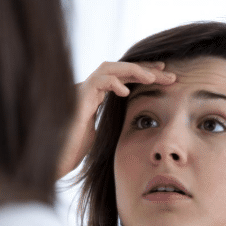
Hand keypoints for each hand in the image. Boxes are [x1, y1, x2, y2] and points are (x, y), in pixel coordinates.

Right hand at [56, 61, 175, 179]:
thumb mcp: (103, 133)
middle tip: (168, 74)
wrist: (56, 158)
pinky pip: (97, 81)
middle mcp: (89, 88)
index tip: (165, 75)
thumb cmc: (75, 149)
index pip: (124, 77)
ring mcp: (82, 90)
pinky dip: (113, 83)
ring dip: (132, 70)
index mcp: (97, 95)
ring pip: (109, 68)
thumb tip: (135, 121)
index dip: (144, 73)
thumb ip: (114, 121)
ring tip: (152, 78)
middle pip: (120, 69)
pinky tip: (126, 92)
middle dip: (146, 69)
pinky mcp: (77, 97)